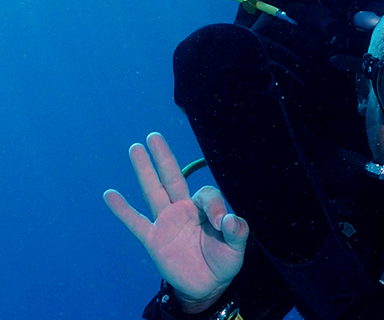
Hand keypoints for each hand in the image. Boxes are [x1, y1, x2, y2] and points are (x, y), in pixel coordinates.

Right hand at [104, 133, 247, 312]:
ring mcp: (166, 222)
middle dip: (164, 157)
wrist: (207, 285)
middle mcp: (183, 209)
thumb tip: (230, 219)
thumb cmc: (223, 261)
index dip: (215, 206)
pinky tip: (110, 194)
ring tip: (134, 148)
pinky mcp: (153, 239)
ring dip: (144, 171)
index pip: (206, 195)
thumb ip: (237, 231)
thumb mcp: (236, 247)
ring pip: (153, 192)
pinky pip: (135, 222)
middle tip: (154, 136)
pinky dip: (122, 209)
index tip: (222, 223)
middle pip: (172, 177)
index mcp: (203, 208)